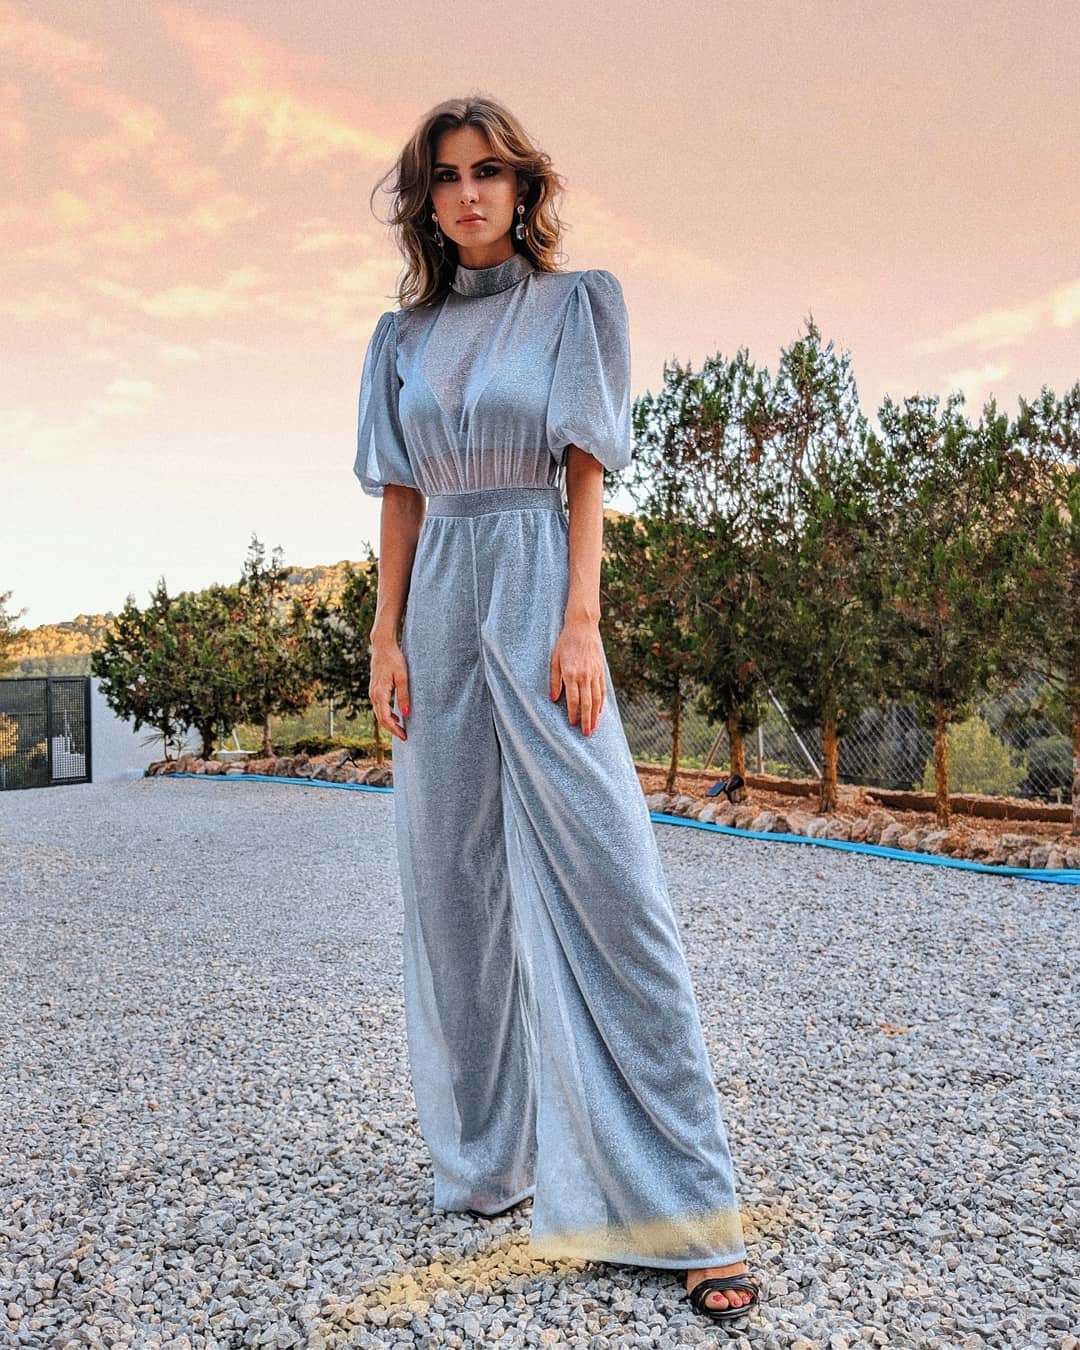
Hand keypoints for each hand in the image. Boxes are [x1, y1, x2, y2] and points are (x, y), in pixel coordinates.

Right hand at [369, 636, 409, 741]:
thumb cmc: (394, 659)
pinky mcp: (375, 689)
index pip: (385, 718)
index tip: (404, 736)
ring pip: (379, 713)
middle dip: (392, 729)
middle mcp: (374, 694)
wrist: (382, 647)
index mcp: (380, 693)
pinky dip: (387, 714)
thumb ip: (404, 695)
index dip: (394, 729)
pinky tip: (397, 716)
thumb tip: (406, 714)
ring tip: (402, 729)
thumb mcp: (403, 677)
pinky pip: (379, 707)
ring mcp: (372, 692)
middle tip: (405, 736)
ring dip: (389, 723)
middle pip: (381, 719)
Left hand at [550, 618, 605, 735]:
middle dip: (586, 720)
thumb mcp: (555, 660)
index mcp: (571, 674)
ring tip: (594, 727)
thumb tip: (554, 699)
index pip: (573, 700)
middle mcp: (584, 676)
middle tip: (586, 733)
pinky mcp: (600, 670)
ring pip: (596, 699)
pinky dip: (601, 702)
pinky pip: (602, 690)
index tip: (571, 723)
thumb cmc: (565, 643)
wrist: (582, 627)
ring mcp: (594, 673)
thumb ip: (554, 681)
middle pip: (587, 703)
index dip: (573, 713)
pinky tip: (599, 711)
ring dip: (595, 715)